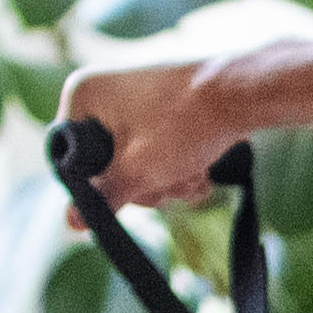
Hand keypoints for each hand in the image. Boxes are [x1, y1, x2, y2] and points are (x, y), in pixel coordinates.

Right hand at [52, 51, 232, 207]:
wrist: (242, 92)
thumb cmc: (186, 123)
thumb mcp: (139, 171)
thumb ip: (104, 196)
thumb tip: (71, 222)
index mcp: (83, 95)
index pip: (70, 158)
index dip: (98, 184)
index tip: (130, 190)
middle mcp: (103, 90)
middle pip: (105, 164)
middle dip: (142, 184)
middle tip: (168, 183)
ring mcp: (133, 98)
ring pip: (135, 162)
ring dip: (165, 180)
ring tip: (191, 174)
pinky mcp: (161, 108)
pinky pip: (155, 148)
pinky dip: (176, 165)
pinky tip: (200, 170)